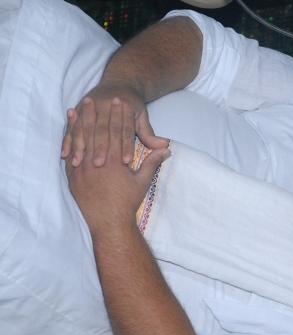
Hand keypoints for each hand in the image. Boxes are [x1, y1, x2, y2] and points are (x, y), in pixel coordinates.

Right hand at [61, 82, 167, 167]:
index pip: (125, 130)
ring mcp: (90, 108)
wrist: (119, 83)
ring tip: (78, 163)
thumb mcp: (142, 116)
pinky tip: (65, 154)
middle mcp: (105, 106)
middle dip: (100, 148)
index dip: (126, 145)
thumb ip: (149, 133)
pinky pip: (71, 128)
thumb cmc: (133, 105)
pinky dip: (68, 142)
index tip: (126, 161)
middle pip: (103, 130)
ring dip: (80, 147)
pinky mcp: (78, 112)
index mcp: (124, 108)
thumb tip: (164, 146)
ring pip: (84, 129)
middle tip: (100, 165)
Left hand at [66, 98, 169, 235]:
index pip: (116, 132)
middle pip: (96, 132)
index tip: (118, 102)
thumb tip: (167, 149)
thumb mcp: (143, 182)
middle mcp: (97, 163)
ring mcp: (82, 170)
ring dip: (79, 123)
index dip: (117, 116)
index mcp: (115, 162)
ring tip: (78, 107)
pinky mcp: (73, 177)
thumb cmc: (127, 202)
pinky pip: (70, 154)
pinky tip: (69, 129)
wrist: (109, 222)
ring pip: (81, 140)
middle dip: (96, 114)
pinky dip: (69, 140)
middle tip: (95, 98)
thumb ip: (152, 162)